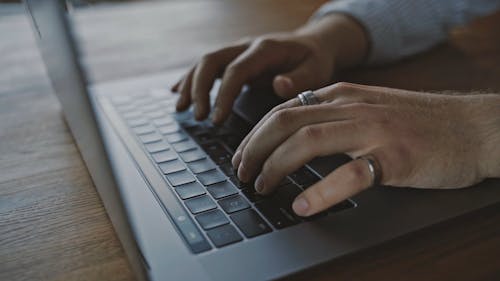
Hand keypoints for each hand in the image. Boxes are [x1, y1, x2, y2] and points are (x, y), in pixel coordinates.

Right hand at [172, 14, 367, 123]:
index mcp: (265, 49)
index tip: (216, 119)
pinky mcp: (233, 58)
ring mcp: (237, 50)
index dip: (223, 95)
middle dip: (199, 89)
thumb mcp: (317, 70)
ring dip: (190, 84)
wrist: (313, 44)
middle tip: (198, 117)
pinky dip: (191, 79)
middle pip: (211, 60)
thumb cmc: (315, 60)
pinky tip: (179, 93)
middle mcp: (246, 46)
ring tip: (181, 108)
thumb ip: (300, 79)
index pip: (236, 70)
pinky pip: (207, 66)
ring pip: (204, 61)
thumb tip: (279, 85)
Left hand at [232, 82, 499, 216]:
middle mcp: (353, 107)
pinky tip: (303, 206)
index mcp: (343, 95)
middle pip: (285, 122)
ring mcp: (374, 130)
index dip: (255, 135)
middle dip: (254, 149)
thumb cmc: (420, 121)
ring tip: (262, 187)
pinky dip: (321, 192)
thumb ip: (334, 115)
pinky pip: (350, 174)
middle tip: (242, 173)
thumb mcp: (369, 106)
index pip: (282, 110)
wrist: (474, 126)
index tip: (243, 156)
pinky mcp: (396, 157)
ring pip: (307, 141)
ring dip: (275, 166)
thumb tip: (294, 134)